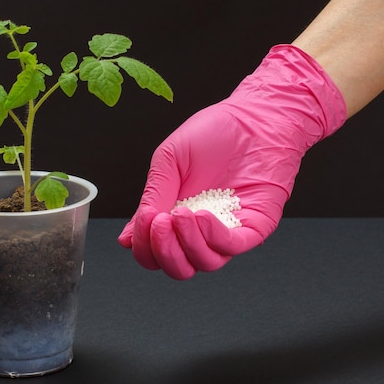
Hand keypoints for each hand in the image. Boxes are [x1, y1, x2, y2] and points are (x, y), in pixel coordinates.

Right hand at [118, 45, 345, 279]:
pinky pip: (230, 247)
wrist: (256, 116)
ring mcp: (226, 231)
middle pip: (177, 267)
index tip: (143, 222)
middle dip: (162, 252)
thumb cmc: (213, 132)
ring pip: (203, 263)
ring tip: (180, 214)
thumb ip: (151, 197)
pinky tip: (201, 215)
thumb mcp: (169, 160)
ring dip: (185, 244)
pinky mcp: (253, 228)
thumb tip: (128, 238)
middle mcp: (200, 230)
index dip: (143, 246)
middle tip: (158, 223)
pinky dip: (212, 236)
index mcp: (174, 216)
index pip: (153, 251)